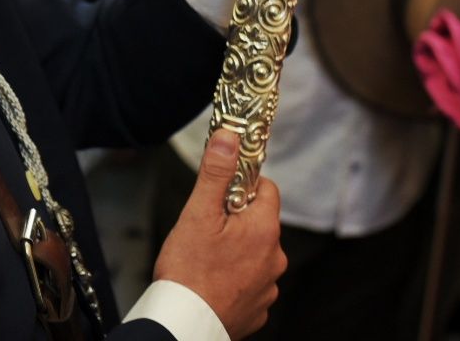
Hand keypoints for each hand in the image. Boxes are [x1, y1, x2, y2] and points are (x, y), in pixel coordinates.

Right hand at [154, 131, 285, 338]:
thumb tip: (230, 138)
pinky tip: (212, 281)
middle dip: (235, 221)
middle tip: (205, 229)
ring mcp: (268, 286)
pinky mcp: (258, 309)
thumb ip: (216, 174)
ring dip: (236, 252)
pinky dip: (234, 279)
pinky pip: (250, 283)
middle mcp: (275, 258)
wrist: (184, 325)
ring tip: (205, 259)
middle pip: (259, 222)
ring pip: (255, 254)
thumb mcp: (198, 214)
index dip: (242, 185)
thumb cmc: (189, 272)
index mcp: (264, 229)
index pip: (266, 189)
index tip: (221, 193)